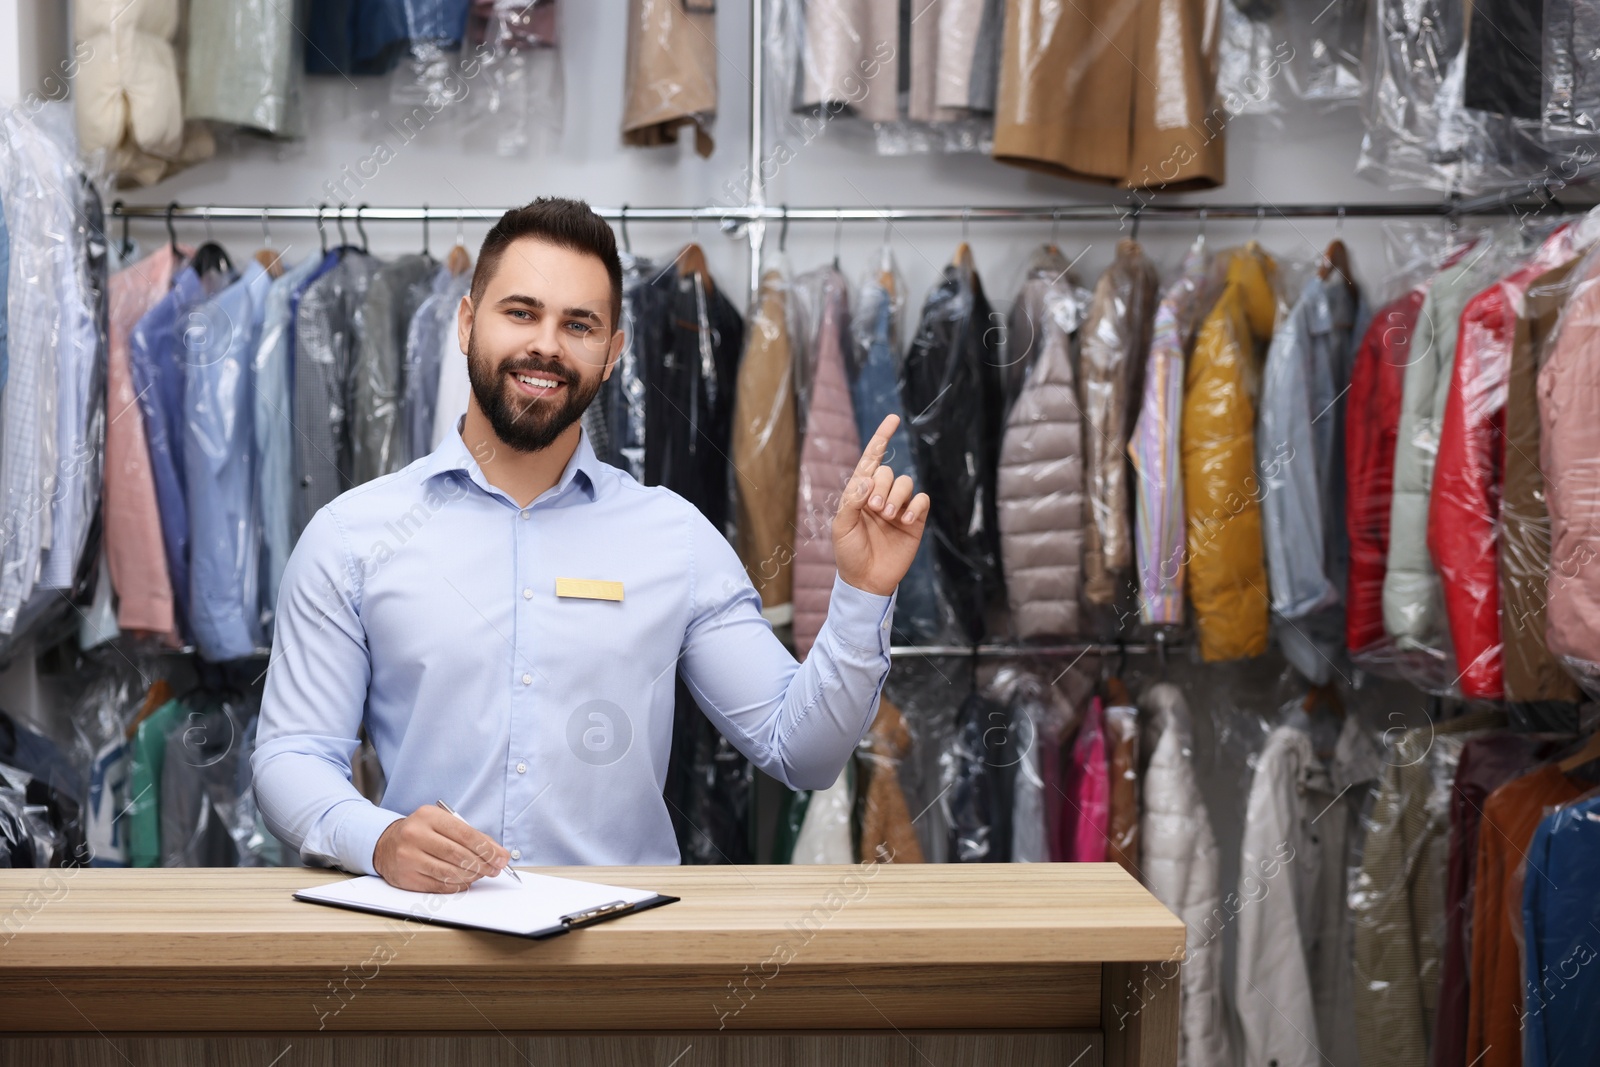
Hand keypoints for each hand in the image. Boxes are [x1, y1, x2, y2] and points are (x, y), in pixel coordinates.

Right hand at [372, 805, 510, 891]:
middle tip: (495, 869)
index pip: (465, 834)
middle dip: (482, 864)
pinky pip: (439, 885)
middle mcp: (415, 835)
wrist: (386, 844)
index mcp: (428, 816)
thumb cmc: (422, 833)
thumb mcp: (442, 824)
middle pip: (458, 854)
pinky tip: (464, 881)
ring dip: (471, 876)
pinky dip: (457, 885)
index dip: (487, 848)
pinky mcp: (406, 877)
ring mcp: (408, 857)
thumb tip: (497, 853)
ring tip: (481, 874)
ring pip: (449, 872)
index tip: (501, 858)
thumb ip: (470, 835)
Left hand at [832, 414, 930, 597]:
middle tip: (875, 509)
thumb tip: (869, 478)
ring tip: (888, 516)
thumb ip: (851, 500)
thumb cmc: (849, 553)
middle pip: (888, 472)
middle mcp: (880, 496)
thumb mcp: (841, 527)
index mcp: (859, 493)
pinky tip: (905, 520)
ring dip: (896, 496)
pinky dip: (915, 505)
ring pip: (906, 483)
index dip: (881, 438)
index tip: (893, 418)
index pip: (871, 460)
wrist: (867, 580)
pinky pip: (922, 499)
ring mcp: (898, 507)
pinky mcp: (914, 520)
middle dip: (882, 486)